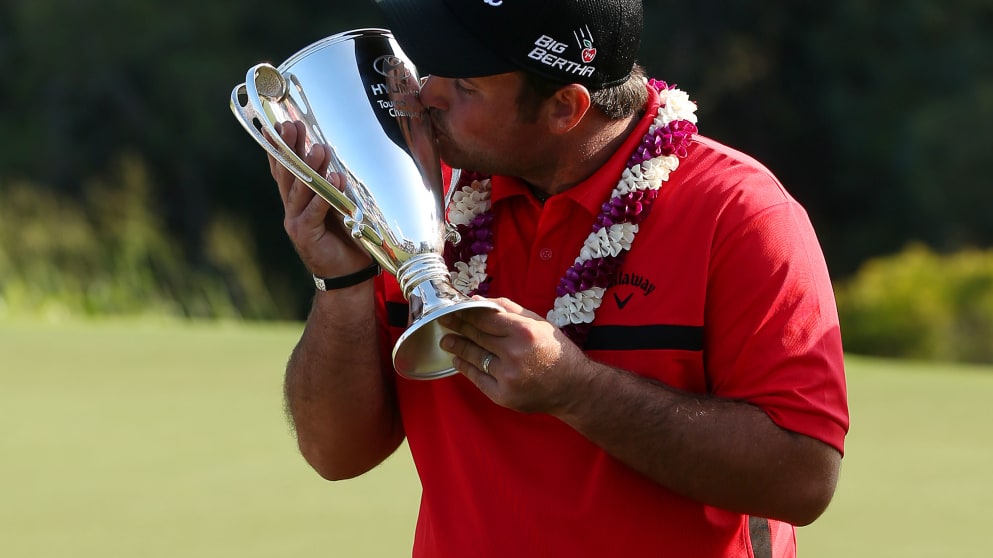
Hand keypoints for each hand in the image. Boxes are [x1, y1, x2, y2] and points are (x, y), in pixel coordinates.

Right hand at [266, 120, 370, 276]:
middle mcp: (292, 207)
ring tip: (320, 149)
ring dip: (310, 168)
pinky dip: (322, 196)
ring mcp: (295, 221)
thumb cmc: (346, 235)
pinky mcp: (305, 235)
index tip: (281, 123)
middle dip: (289, 148)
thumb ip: (333, 182)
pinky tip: (332, 180)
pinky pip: (312, 212)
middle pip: (287, 173)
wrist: (349, 273)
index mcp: (298, 197)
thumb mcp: (339, 202)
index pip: (284, 167)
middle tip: (293, 126)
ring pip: (299, 190)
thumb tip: (336, 152)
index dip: (280, 146)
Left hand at [438, 297, 596, 414]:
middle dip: (458, 326)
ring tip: (447, 340)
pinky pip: (477, 378)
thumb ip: (508, 310)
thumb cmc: (556, 351)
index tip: (452, 308)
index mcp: (524, 331)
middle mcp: (514, 353)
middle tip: (444, 321)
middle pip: (476, 336)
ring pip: (473, 356)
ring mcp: (507, 376)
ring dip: (457, 346)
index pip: (484, 319)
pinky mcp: (503, 395)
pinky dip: (465, 368)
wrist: (574, 388)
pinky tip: (458, 360)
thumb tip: (478, 300)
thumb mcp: (539, 323)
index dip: (464, 313)